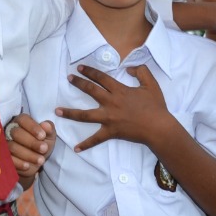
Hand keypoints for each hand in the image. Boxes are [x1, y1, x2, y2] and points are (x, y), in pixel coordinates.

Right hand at [6, 113, 52, 188]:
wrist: (35, 162)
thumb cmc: (41, 144)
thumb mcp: (49, 137)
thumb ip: (49, 130)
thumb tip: (46, 125)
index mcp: (21, 122)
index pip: (23, 119)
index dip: (32, 127)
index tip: (43, 136)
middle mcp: (10, 130)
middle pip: (16, 133)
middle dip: (31, 142)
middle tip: (44, 149)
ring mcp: (5, 144)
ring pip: (12, 147)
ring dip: (28, 154)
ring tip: (41, 160)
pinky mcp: (4, 156)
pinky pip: (8, 159)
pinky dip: (19, 163)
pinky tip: (28, 166)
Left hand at [56, 65, 170, 151]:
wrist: (159, 127)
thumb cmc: (156, 107)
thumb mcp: (151, 84)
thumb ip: (141, 71)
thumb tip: (128, 68)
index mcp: (119, 90)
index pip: (101, 78)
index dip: (90, 72)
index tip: (80, 68)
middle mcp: (111, 102)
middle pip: (91, 90)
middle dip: (78, 83)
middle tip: (69, 78)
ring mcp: (109, 118)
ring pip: (85, 115)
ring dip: (70, 112)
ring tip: (57, 110)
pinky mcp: (110, 132)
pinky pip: (96, 139)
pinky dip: (86, 144)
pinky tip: (76, 148)